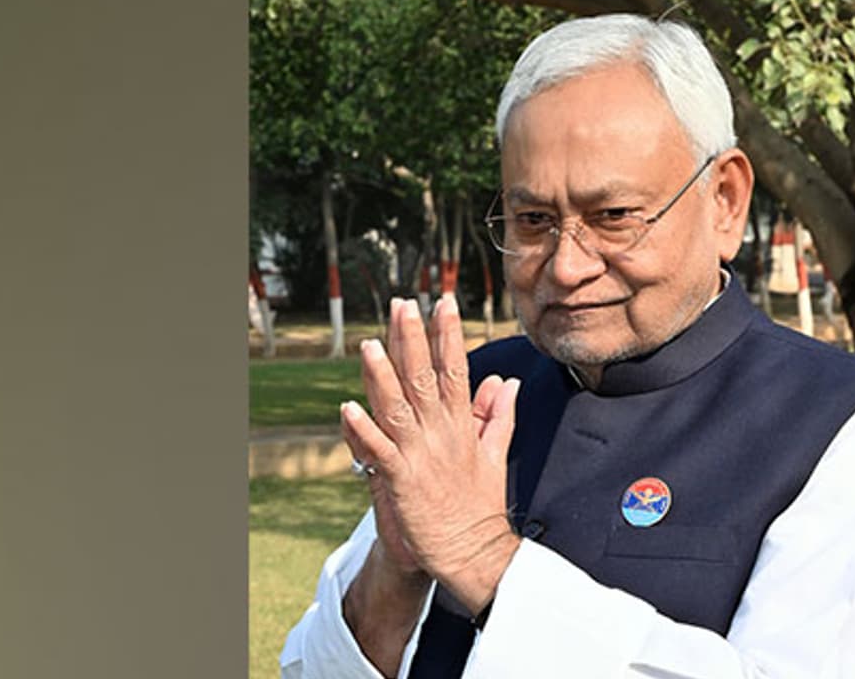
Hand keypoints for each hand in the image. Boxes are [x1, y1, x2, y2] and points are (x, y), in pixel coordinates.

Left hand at [343, 296, 521, 614]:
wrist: (475, 552)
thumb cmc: (480, 506)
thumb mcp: (495, 454)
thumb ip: (498, 415)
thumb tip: (507, 382)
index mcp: (463, 425)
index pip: (456, 370)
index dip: (448, 334)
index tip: (442, 302)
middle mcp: (442, 433)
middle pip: (424, 378)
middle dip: (413, 339)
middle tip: (403, 305)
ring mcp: (421, 455)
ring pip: (398, 407)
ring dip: (382, 375)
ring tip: (369, 344)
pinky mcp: (403, 481)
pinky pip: (379, 451)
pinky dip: (363, 432)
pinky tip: (347, 409)